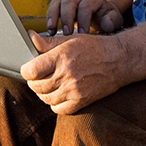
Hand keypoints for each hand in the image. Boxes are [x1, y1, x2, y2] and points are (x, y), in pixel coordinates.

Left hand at [22, 22, 145, 114]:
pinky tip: (59, 95)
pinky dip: (55, 104)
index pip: (30, 71)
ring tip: (49, 85)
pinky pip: (58, 109)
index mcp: (61, 57)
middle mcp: (67, 74)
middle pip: (36, 86)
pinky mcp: (82, 101)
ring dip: (43, 93)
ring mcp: (74, 90)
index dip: (26, 71)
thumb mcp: (70, 39)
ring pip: (45, 99)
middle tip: (38, 77)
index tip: (29, 69)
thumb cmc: (94, 47)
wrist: (119, 60)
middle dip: (33, 82)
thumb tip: (30, 37)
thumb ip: (48, 42)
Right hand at [45, 0, 133, 34]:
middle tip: (67, 33)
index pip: (86, 6)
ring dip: (53, 17)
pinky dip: (49, 18)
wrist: (100, 12)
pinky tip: (50, 31)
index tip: (83, 34)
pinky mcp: (60, 5)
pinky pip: (52, 8)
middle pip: (69, 2)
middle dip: (67, 18)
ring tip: (52, 30)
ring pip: (57, 3)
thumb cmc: (106, 17)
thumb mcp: (114, 18)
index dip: (83, 20)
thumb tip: (106, 24)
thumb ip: (112, 21)